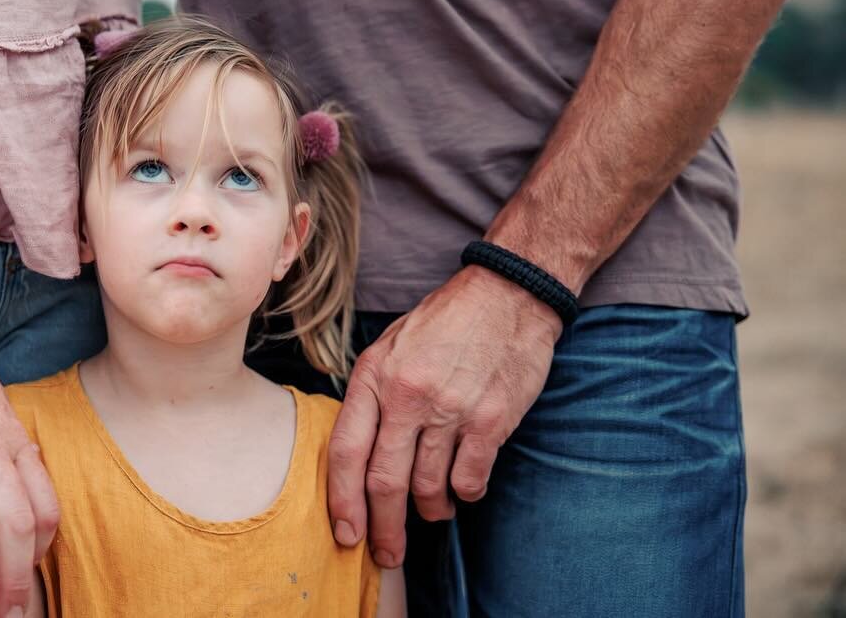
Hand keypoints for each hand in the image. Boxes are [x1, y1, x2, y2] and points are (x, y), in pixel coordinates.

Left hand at [326, 266, 561, 567]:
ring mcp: (450, 410)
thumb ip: (372, 394)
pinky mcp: (491, 420)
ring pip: (427, 485)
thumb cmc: (445, 321)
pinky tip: (464, 489)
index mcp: (374, 376)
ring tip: (433, 512)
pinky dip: (465, 494)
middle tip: (387, 553)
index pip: (346, 451)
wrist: (506, 296)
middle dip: (383, 526)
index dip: (342, 499)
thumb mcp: (390, 345)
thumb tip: (357, 448)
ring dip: (429, 510)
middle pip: (384, 481)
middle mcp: (407, 396)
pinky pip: (469, 479)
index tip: (346, 532)